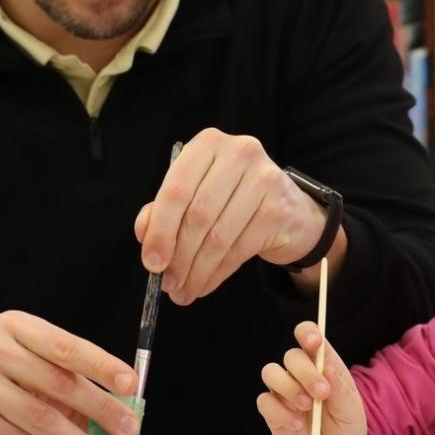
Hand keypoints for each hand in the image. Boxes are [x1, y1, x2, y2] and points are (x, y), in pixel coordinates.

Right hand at [0, 312, 139, 434]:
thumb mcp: (4, 350)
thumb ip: (46, 371)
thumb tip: (100, 406)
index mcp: (12, 325)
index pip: (65, 346)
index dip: (102, 367)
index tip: (130, 385)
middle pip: (58, 384)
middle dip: (100, 410)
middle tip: (128, 428)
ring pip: (42, 418)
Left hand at [135, 128, 330, 305]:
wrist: (289, 210)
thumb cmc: (232, 199)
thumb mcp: (194, 194)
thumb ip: (164, 209)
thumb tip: (145, 235)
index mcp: (209, 143)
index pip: (177, 189)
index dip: (161, 229)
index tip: (151, 261)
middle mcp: (239, 153)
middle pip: (198, 215)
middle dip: (179, 256)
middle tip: (167, 283)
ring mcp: (264, 180)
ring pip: (218, 237)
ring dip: (196, 270)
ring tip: (183, 290)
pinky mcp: (278, 210)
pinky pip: (239, 250)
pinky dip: (217, 274)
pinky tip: (204, 285)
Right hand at [256, 321, 366, 434]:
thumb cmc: (344, 429)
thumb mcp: (352, 413)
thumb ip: (342, 391)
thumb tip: (328, 368)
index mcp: (323, 365)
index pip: (309, 336)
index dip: (308, 333)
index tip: (313, 343)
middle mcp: (300, 374)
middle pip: (291, 356)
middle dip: (306, 372)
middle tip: (321, 393)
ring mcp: (283, 391)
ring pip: (271, 372)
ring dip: (289, 388)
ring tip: (306, 407)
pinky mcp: (271, 410)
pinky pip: (264, 401)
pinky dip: (280, 413)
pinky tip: (296, 425)